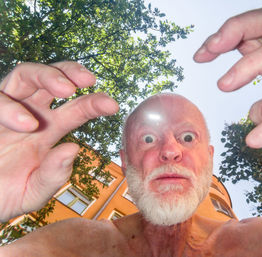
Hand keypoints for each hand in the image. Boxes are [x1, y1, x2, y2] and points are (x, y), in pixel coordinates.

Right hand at [0, 61, 117, 221]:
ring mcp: (5, 112)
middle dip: (71, 73)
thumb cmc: (3, 195)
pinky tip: (28, 124)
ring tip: (67, 90)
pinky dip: (11, 107)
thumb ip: (52, 176)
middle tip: (89, 80)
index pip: (76, 109)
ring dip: (48, 75)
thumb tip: (73, 149)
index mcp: (48, 131)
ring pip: (25, 75)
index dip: (94, 102)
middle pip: (51, 79)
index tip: (112, 105)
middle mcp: (29, 115)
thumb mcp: (32, 193)